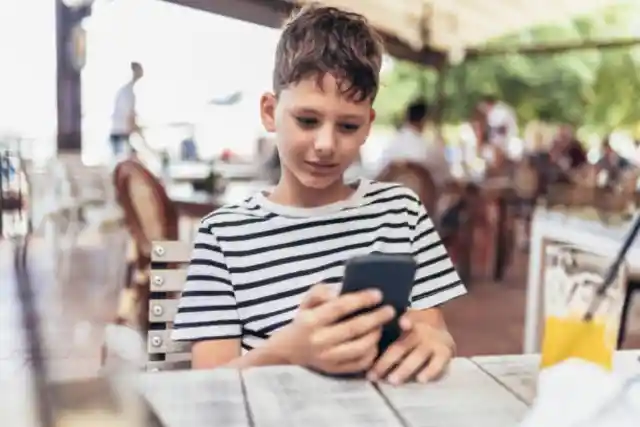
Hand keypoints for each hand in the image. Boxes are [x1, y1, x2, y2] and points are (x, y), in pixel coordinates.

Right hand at [268, 284, 394, 374]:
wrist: (290, 350)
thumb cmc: (305, 320)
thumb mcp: (307, 302)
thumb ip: (321, 291)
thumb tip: (339, 291)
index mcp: (311, 321)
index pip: (339, 307)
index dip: (361, 300)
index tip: (378, 294)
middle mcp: (319, 341)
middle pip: (354, 328)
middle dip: (376, 318)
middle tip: (390, 310)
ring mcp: (328, 358)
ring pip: (360, 348)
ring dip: (376, 335)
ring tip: (383, 325)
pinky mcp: (335, 370)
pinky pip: (360, 363)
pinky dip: (372, 352)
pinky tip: (375, 341)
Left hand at [368, 313, 454, 384]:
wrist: (437, 325)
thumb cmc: (406, 327)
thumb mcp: (395, 322)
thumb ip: (381, 330)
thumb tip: (359, 343)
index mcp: (405, 321)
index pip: (405, 319)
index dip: (406, 320)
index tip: (402, 323)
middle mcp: (420, 331)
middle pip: (402, 346)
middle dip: (387, 362)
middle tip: (373, 376)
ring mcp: (434, 342)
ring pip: (418, 356)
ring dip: (405, 369)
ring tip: (393, 380)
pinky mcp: (445, 353)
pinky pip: (438, 364)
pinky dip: (431, 372)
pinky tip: (421, 380)